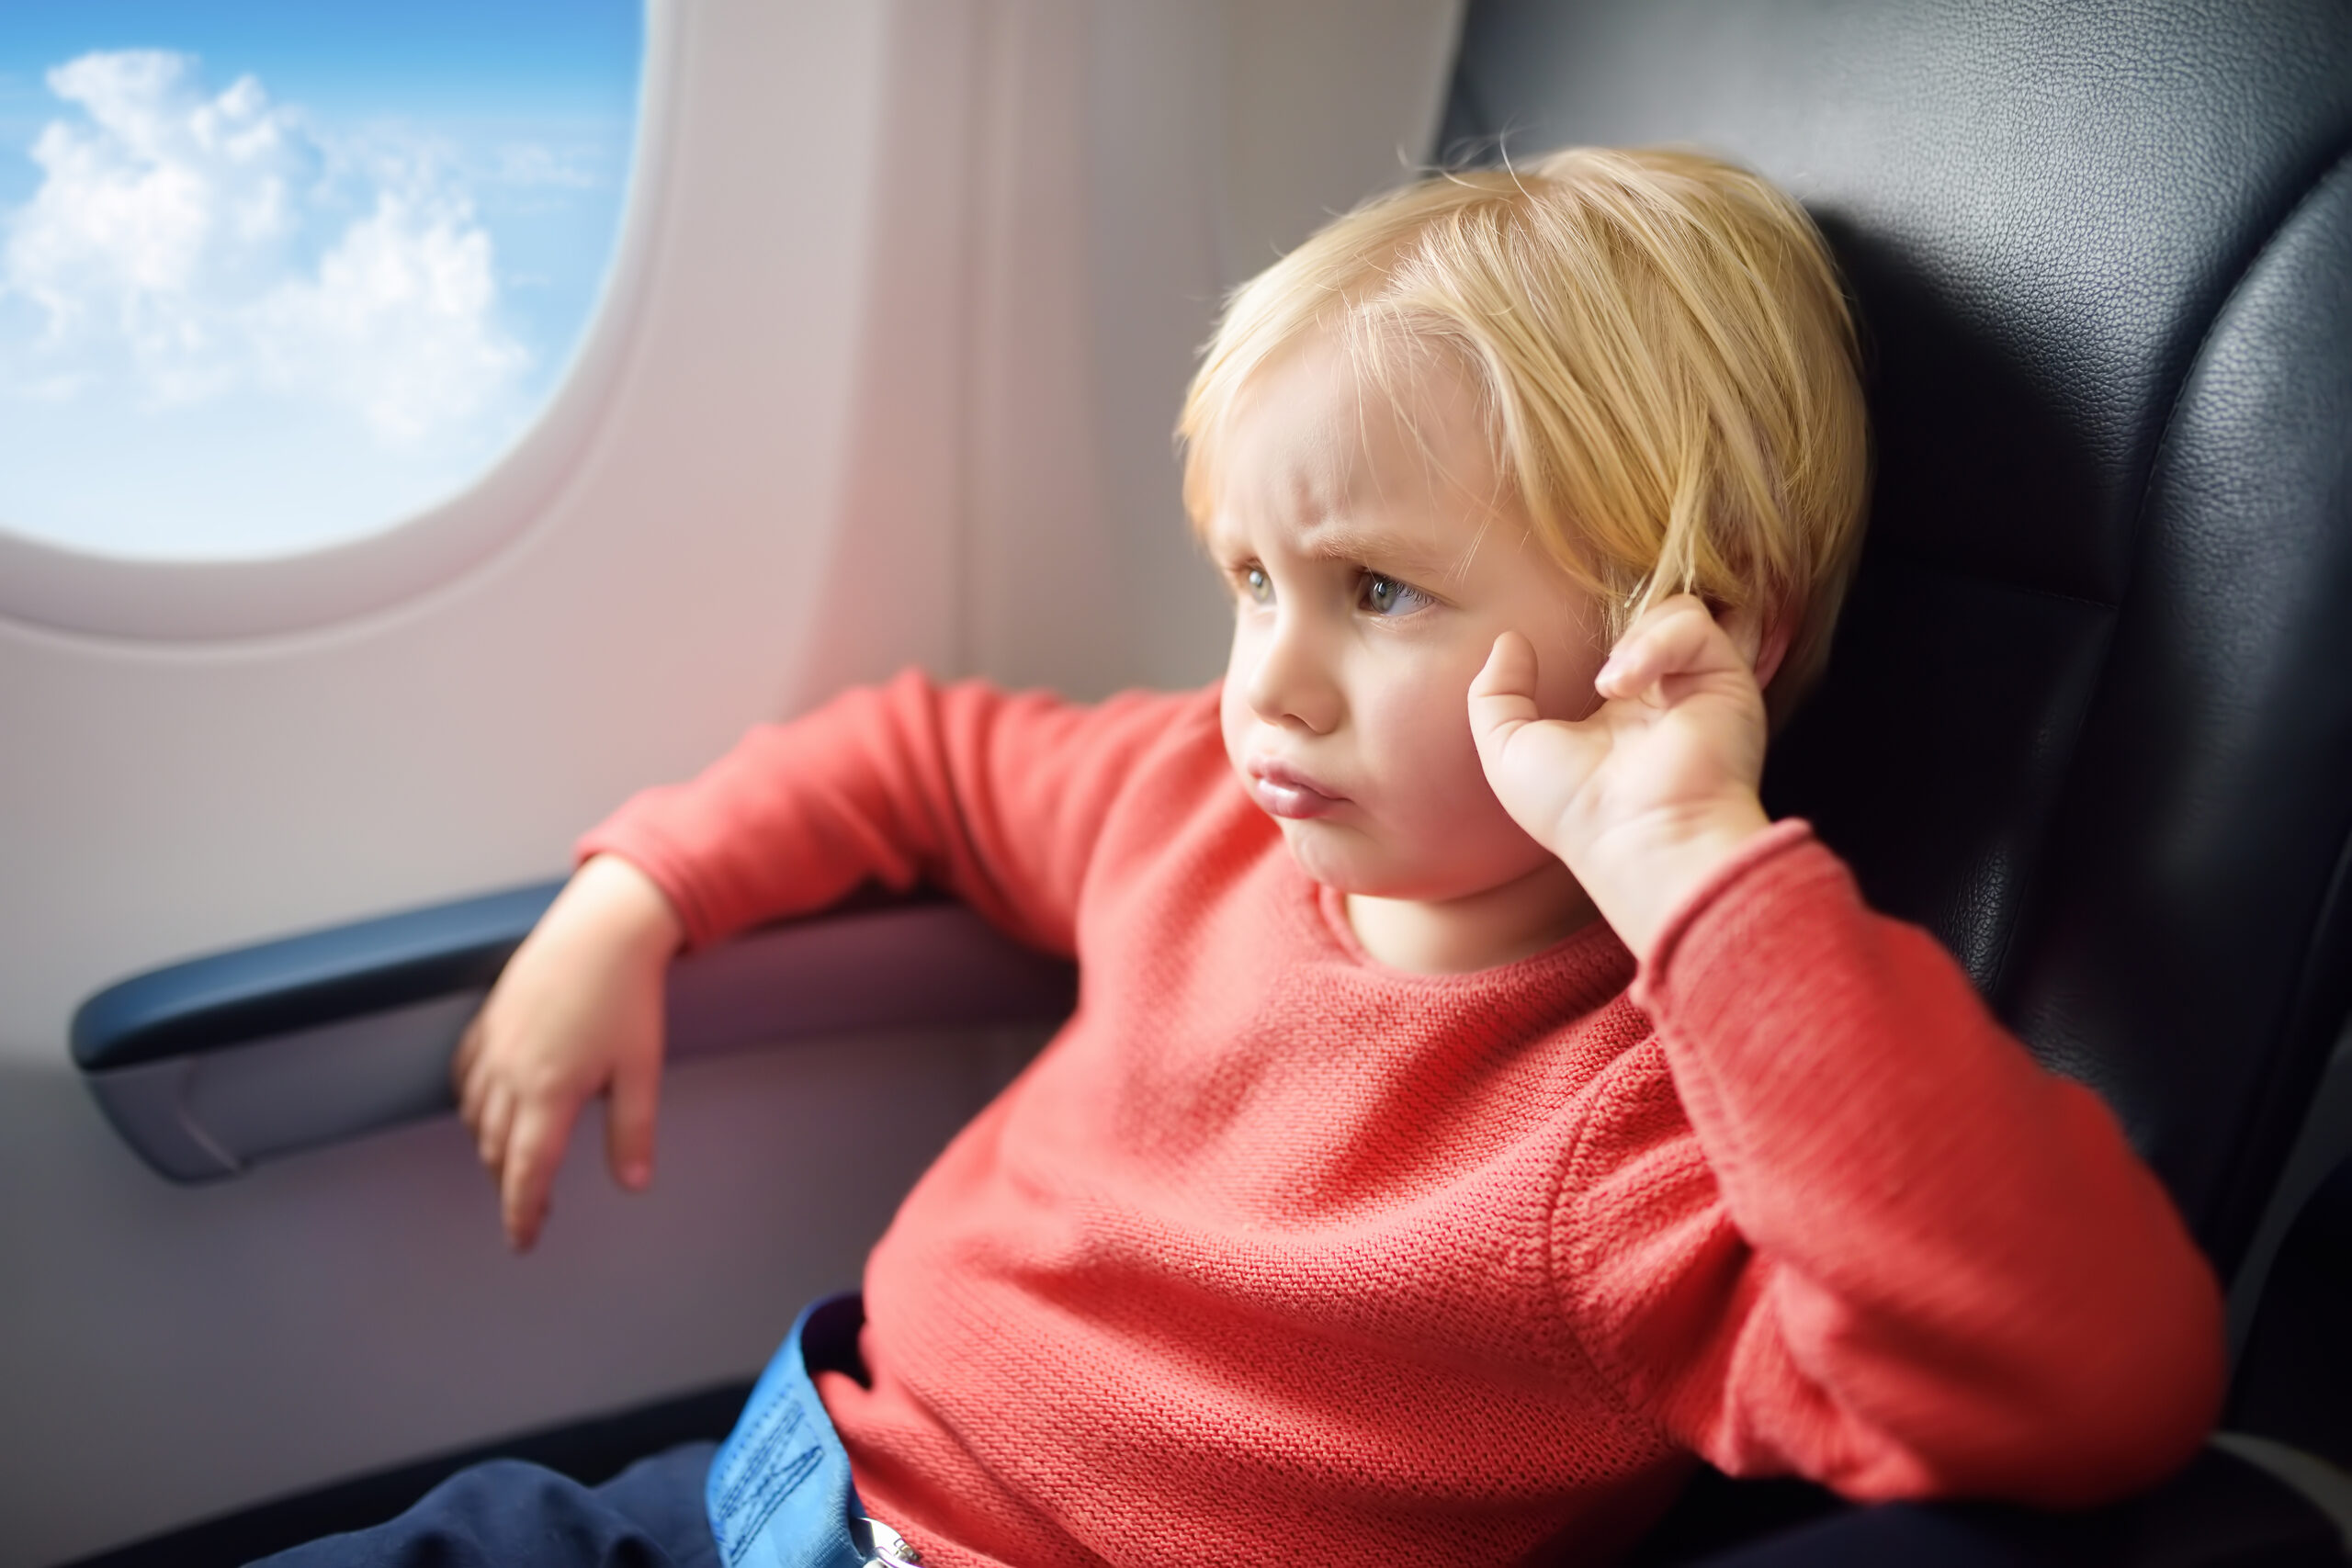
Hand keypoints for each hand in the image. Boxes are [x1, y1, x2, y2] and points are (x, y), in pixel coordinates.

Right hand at [452, 853, 684, 1249]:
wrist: (603, 929)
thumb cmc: (627, 997)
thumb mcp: (641, 1070)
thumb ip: (633, 1133)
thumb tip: (633, 1185)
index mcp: (549, 1092)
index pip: (526, 1172)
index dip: (521, 1213)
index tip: (523, 1241)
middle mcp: (510, 1074)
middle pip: (496, 1151)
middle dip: (511, 1187)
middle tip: (536, 1211)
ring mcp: (492, 1046)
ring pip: (476, 1118)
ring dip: (493, 1149)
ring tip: (520, 1164)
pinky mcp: (487, 1021)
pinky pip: (464, 1077)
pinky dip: (472, 1104)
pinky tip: (489, 1110)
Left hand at [1468, 595, 1774, 961]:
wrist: (1636, 839)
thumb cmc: (1573, 810)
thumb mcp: (1508, 751)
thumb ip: (1496, 693)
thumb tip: (1509, 641)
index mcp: (1619, 710)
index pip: (1613, 642)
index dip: (1586, 630)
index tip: (1548, 646)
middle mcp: (1663, 694)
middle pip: (1646, 616)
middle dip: (1615, 621)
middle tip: (1595, 671)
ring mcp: (1697, 686)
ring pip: (1674, 611)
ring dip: (1634, 639)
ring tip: (1610, 685)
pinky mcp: (1726, 680)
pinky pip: (1695, 626)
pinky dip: (1655, 644)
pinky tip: (1627, 686)